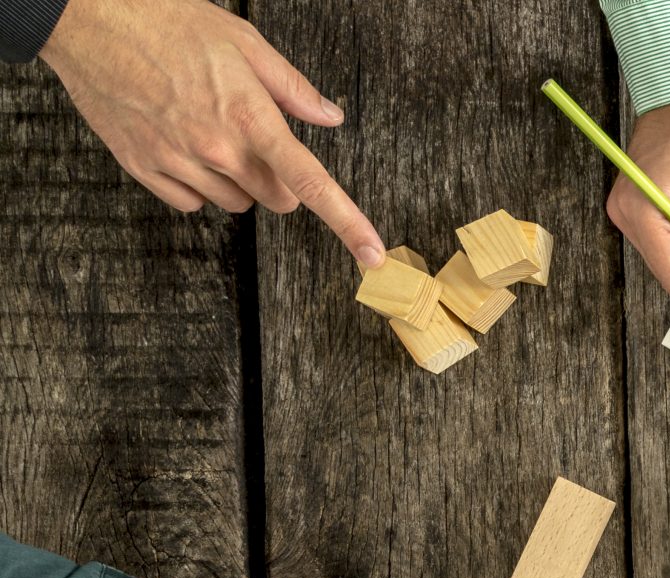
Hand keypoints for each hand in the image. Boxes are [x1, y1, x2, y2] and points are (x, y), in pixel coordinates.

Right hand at [37, 0, 382, 264]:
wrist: (90, 18)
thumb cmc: (166, 20)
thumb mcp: (243, 41)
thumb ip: (292, 87)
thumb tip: (329, 117)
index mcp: (250, 117)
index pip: (311, 183)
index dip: (349, 223)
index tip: (373, 254)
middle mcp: (217, 148)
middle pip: (277, 199)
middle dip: (277, 178)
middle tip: (253, 137)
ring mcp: (178, 161)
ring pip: (235, 204)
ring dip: (235, 181)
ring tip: (209, 130)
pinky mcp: (144, 168)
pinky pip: (190, 203)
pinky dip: (195, 184)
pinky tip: (182, 144)